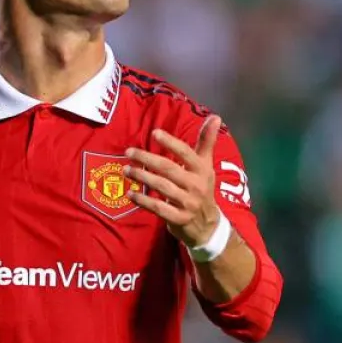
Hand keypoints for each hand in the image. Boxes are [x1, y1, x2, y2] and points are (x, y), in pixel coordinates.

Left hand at [123, 116, 221, 246]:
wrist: (207, 225)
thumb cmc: (202, 188)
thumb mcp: (205, 165)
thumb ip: (206, 142)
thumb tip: (215, 116)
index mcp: (202, 169)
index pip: (186, 153)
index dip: (171, 142)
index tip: (154, 133)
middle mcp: (196, 185)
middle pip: (169, 169)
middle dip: (147, 159)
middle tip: (129, 152)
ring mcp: (188, 203)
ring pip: (161, 187)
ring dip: (142, 177)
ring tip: (126, 170)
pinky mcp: (179, 219)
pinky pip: (158, 208)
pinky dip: (143, 201)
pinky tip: (130, 194)